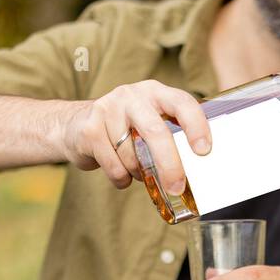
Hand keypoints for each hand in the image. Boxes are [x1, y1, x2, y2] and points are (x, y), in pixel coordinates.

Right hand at [60, 80, 211, 190]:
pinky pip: (114, 167)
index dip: (196, 126)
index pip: (181, 103)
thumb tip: (201, 169)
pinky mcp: (90, 129)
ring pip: (133, 156)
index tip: (204, 150)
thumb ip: (172, 134)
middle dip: (170, 165)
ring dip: (140, 173)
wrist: (75, 124)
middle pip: (156, 132)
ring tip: (137, 170)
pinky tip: (120, 172)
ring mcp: (108, 109)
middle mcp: (132, 96)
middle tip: (177, 187)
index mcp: (155, 92)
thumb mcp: (151, 120)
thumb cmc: (125, 128)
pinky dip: (121, 178)